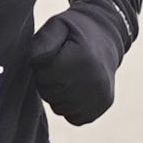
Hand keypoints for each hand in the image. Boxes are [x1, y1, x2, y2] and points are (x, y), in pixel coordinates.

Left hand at [26, 5, 120, 125]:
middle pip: (50, 95)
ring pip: (60, 108)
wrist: (106, 35)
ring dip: (57, 95)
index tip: (51, 56)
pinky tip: (75, 88)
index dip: (40, 68)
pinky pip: (74, 117)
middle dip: (47, 82)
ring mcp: (101, 95)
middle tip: (58, 66)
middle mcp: (94, 81)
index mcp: (81, 60)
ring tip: (67, 75)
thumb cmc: (75, 31)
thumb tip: (36, 61)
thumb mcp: (57, 25)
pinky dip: (70, 106)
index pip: (43, 77)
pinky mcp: (104, 104)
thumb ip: (43, 41)